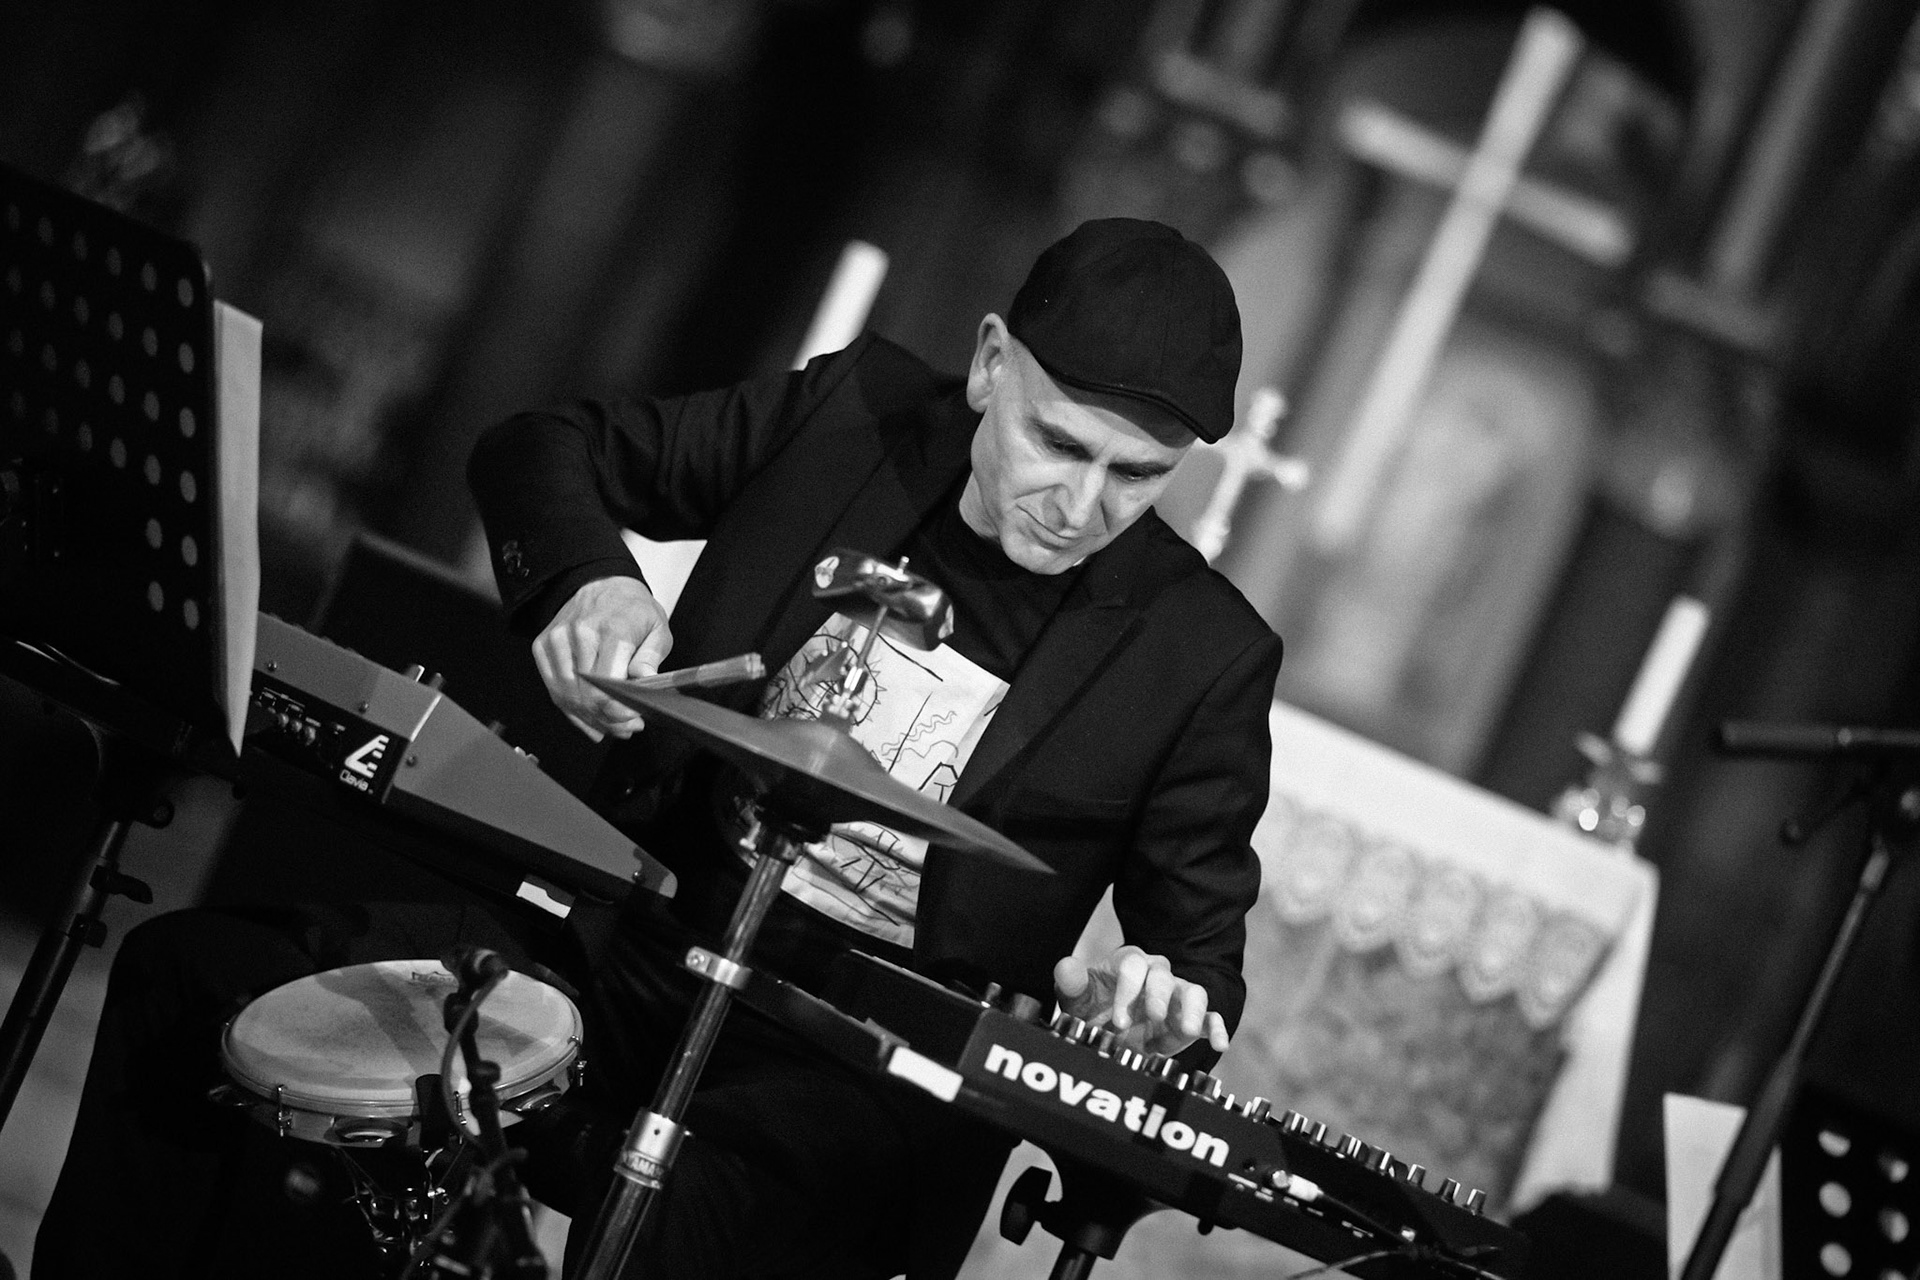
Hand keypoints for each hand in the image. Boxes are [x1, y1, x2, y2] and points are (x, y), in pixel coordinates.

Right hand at [532, 576, 672, 740]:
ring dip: (589, 718)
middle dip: (608, 720)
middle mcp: (580, 634)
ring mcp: (558, 640)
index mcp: (612, 630)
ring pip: (567, 697)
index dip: (620, 712)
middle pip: (587, 696)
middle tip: (626, 727)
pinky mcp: (543, 646)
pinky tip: (588, 716)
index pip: (608, 685)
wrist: (602, 583)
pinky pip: (554, 689)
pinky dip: (570, 709)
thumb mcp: (657, 628)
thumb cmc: (631, 608)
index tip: (633, 720)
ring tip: (609, 724)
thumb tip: (644, 681)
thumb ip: (651, 658)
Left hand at [1052, 945, 1229, 1056]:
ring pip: (1194, 992)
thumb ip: (1071, 983)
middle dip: (1159, 996)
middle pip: (1165, 976)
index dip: (1127, 991)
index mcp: (1129, 964)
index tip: (1118, 1022)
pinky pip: (1210, 1018)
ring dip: (1192, 1010)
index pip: (1133, 966)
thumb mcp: (1077, 999)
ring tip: (1187, 1031)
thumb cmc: (1093, 1009)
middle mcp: (1157, 975)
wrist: (1109, 1035)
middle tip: (1153, 1017)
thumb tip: (1066, 966)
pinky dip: (1217, 1028)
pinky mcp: (1191, 1019)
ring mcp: (1177, 997)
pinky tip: (1221, 1044)